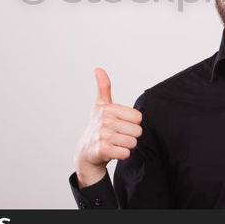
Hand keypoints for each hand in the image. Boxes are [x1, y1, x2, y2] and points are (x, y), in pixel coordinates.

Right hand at [74, 67, 142, 187]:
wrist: (86, 151)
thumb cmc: (97, 126)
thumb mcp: (100, 105)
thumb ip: (103, 87)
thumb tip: (98, 68)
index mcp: (109, 108)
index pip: (138, 118)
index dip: (132, 123)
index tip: (120, 124)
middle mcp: (105, 120)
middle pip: (137, 131)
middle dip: (130, 136)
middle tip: (118, 136)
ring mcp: (103, 135)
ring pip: (133, 143)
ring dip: (126, 146)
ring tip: (115, 144)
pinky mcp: (103, 150)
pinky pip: (125, 153)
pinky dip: (122, 155)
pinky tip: (113, 151)